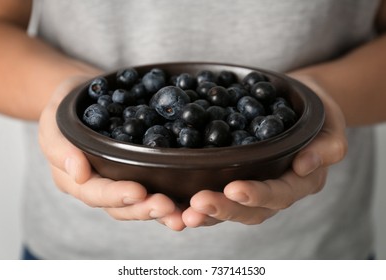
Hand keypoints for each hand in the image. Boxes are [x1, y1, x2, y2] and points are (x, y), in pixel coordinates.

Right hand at [38, 76, 185, 230]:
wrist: (89, 95)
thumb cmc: (68, 108)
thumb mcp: (53, 121)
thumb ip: (59, 147)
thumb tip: (78, 174)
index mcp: (77, 178)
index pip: (95, 193)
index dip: (116, 195)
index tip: (139, 192)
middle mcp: (102, 185)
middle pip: (122, 206)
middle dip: (144, 209)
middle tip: (167, 207)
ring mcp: (122, 179)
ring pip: (141, 202)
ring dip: (161, 210)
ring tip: (182, 214)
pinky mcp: (141, 170)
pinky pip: (156, 185)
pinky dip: (173, 194)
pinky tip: (190, 197)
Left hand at [182, 74, 347, 226]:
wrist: (292, 102)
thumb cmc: (314, 113)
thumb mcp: (330, 124)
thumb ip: (327, 146)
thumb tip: (305, 164)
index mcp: (298, 182)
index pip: (278, 194)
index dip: (257, 195)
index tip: (234, 189)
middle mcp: (272, 191)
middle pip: (248, 210)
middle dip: (223, 209)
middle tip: (196, 205)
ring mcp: (250, 185)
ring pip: (227, 207)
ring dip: (203, 212)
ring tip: (179, 213)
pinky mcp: (230, 176)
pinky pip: (213, 190)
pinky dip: (191, 198)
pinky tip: (171, 198)